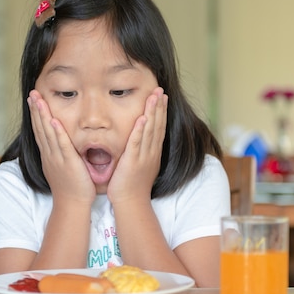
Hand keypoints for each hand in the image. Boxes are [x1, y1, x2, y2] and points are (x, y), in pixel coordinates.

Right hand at [28, 89, 95, 203]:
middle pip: (40, 128)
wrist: (72, 205)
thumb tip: (64, 146)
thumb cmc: (72, 189)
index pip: (40, 131)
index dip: (36, 115)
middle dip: (36, 109)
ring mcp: (57, 158)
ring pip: (47, 133)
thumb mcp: (63, 168)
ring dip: (43, 115)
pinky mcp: (68, 163)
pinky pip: (61, 145)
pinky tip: (54, 120)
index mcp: (49, 155)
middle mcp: (50, 154)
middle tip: (32, 92)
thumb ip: (63, 156)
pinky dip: (57, 132)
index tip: (34, 100)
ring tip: (38, 99)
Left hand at [107, 87, 167, 202]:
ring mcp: (144, 156)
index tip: (162, 97)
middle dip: (159, 106)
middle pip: (157, 125)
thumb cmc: (131, 187)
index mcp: (152, 153)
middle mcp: (151, 152)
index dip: (161, 112)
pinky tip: (142, 117)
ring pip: (150, 130)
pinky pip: (137, 142)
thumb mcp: (140, 166)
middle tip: (161, 90)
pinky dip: (140, 129)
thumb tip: (139, 143)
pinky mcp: (133, 161)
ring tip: (155, 96)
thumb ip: (140, 153)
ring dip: (153, 112)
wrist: (131, 203)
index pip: (158, 128)